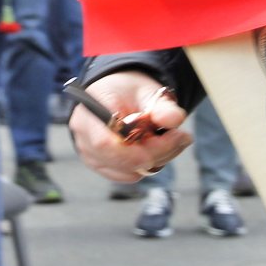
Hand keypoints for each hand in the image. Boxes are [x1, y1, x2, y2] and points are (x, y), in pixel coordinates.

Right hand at [66, 72, 193, 184]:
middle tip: (182, 136)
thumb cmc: (128, 91)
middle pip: (119, 159)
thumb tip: (174, 120)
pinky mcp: (102, 166)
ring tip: (172, 137)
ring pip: (128, 170)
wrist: (117, 95)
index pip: (104, 142)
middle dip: (156, 152)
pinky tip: (158, 147)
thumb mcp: (147, 91)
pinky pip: (129, 175)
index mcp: (89, 111)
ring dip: (156, 159)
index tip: (166, 143)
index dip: (132, 153)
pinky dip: (148, 165)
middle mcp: (84, 136)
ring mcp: (90, 155)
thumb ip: (162, 105)